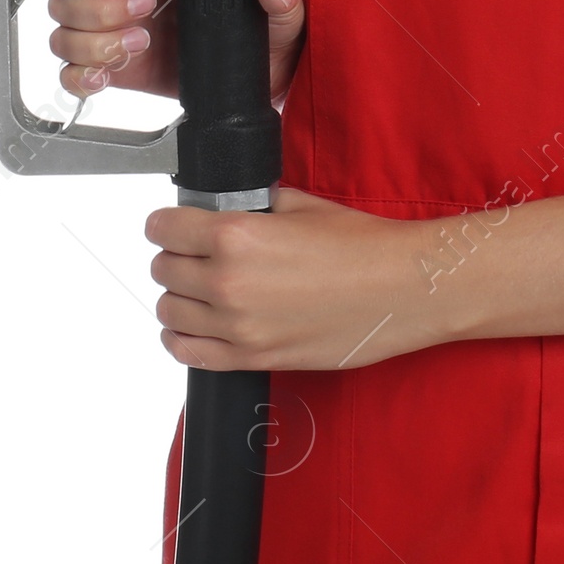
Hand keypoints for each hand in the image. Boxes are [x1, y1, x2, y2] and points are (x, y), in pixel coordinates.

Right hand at [48, 0, 307, 103]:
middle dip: (96, 8)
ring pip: (66, 32)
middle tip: (144, 11)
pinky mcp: (119, 70)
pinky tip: (107, 75)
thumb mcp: (281, 3)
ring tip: (139, 44)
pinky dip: (80, 76)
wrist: (266, 72)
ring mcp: (118, 32)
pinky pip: (74, 72)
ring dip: (93, 43)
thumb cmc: (266, 25)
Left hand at [145, 188, 444, 371]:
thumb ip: (257, 207)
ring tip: (197, 286)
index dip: (165, 221)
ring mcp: (237, 327)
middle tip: (192, 250)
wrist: (400, 290)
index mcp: (236, 237)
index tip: (170, 222)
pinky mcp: (252, 358)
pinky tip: (193, 325)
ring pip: (169, 312)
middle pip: (163, 269)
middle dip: (174, 256)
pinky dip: (181, 338)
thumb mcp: (302, 205)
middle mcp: (227, 283)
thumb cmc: (361, 247)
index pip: (166, 228)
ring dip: (177, 296)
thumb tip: (234, 208)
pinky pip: (188, 353)